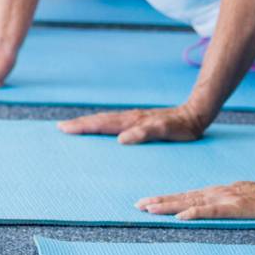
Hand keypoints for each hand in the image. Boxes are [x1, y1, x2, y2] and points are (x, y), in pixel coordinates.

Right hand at [57, 104, 209, 144]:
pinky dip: (101, 124)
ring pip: (106, 120)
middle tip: (60, 128)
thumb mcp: (165, 131)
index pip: (102, 124)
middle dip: (80, 124)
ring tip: (72, 127)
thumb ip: (144, 133)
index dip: (83, 127)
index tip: (65, 129)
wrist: (194, 115)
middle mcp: (130, 118)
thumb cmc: (180, 127)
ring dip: (88, 123)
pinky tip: (99, 128)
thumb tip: (121, 139)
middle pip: (100, 120)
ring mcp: (133, 119)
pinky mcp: (139, 121)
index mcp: (131, 122)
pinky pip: (114, 122)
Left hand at [134, 175, 254, 221]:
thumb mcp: (238, 201)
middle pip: (182, 197)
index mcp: (216, 193)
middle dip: (159, 201)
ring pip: (191, 202)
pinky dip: (194, 213)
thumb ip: (223, 205)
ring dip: (169, 205)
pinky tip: (182, 216)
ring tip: (150, 208)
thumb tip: (205, 211)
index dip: (165, 199)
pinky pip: (211, 211)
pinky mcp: (234, 207)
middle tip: (138, 205)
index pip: (186, 196)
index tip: (146, 202)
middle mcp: (216, 194)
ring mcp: (224, 199)